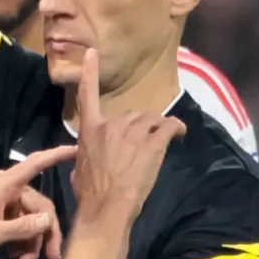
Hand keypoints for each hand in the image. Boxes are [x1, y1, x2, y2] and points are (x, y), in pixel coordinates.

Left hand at [0, 144, 72, 258]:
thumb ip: (20, 228)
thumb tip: (47, 220)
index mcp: (4, 186)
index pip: (33, 164)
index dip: (55, 155)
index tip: (76, 149)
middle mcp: (8, 191)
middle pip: (41, 208)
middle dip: (44, 235)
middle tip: (51, 258)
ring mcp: (6, 206)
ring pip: (33, 224)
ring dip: (31, 248)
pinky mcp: (3, 220)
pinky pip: (23, 231)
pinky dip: (22, 248)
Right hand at [68, 49, 180, 222]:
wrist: (106, 206)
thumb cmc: (88, 193)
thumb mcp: (79, 168)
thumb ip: (86, 154)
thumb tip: (86, 157)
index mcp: (90, 130)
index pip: (88, 94)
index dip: (90, 72)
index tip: (93, 52)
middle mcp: (112, 125)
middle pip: (132, 114)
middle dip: (139, 126)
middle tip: (143, 143)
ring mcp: (134, 133)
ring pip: (151, 120)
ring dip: (158, 127)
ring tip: (164, 138)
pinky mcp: (153, 143)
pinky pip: (168, 127)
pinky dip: (176, 128)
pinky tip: (180, 133)